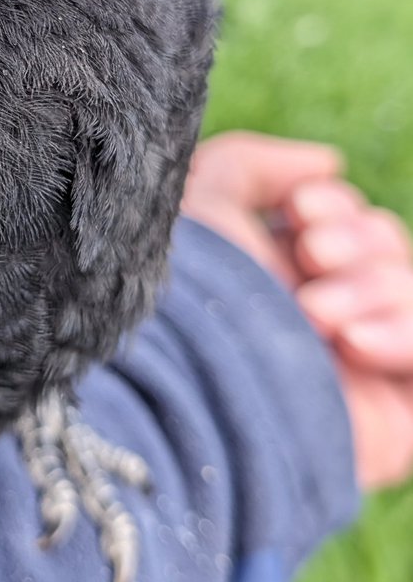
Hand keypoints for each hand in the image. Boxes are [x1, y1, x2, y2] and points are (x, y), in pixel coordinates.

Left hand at [181, 130, 412, 490]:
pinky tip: (352, 343)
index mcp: (269, 270)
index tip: (300, 210)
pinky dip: (404, 333)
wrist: (198, 389)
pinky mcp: (391, 418)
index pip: (341, 218)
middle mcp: (314, 314)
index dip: (332, 204)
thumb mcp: (200, 202)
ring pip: (409, 290)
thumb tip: (325, 163)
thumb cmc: (190, 293)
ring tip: (315, 313)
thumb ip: (251, 164)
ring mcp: (355, 366)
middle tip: (310, 257)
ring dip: (371, 287)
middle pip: (384, 246)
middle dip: (354, 240)